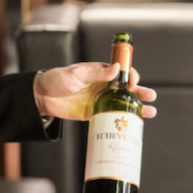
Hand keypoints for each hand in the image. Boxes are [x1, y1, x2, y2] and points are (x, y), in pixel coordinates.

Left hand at [34, 62, 157, 120]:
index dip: (130, 76)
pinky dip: (122, 121)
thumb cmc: (57, 80)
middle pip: (127, 89)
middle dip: (140, 92)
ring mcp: (100, 100)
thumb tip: (116, 68)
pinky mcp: (95, 114)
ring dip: (137, 107)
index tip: (132, 82)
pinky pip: (112, 117)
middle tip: (150, 96)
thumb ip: (95, 72)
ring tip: (150, 111)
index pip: (122, 72)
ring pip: (123, 103)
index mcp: (100, 72)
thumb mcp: (76, 73)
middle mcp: (104, 86)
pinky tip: (133, 125)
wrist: (42, 97)